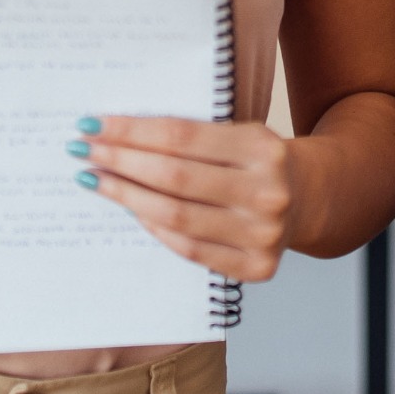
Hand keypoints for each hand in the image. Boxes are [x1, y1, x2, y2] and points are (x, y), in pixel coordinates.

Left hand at [76, 115, 300, 281]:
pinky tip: (131, 211)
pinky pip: (189, 249)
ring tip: (95, 180)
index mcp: (262, 147)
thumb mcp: (239, 134)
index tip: (94, 126)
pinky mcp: (256, 267)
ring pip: (175, 216)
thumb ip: (192, 138)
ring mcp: (263, 234)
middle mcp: (267, 192)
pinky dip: (154, 229)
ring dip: (126, 197)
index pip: (181, 137)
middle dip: (120, 162)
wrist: (311, 197)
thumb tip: (117, 137)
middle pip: (174, 177)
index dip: (132, 131)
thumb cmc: (259, 161)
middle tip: (83, 152)